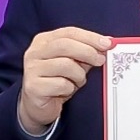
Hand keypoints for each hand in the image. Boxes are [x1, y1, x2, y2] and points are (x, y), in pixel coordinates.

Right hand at [16, 25, 110, 139]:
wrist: (38, 107)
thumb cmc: (57, 81)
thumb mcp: (73, 63)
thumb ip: (86, 52)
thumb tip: (106, 42)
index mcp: (44, 41)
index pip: (69, 32)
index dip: (90, 37)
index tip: (107, 43)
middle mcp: (34, 52)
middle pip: (65, 45)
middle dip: (87, 52)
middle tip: (100, 60)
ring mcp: (32, 69)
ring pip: (65, 65)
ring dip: (79, 75)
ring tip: (78, 81)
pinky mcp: (33, 87)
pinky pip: (61, 84)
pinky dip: (69, 88)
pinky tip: (65, 91)